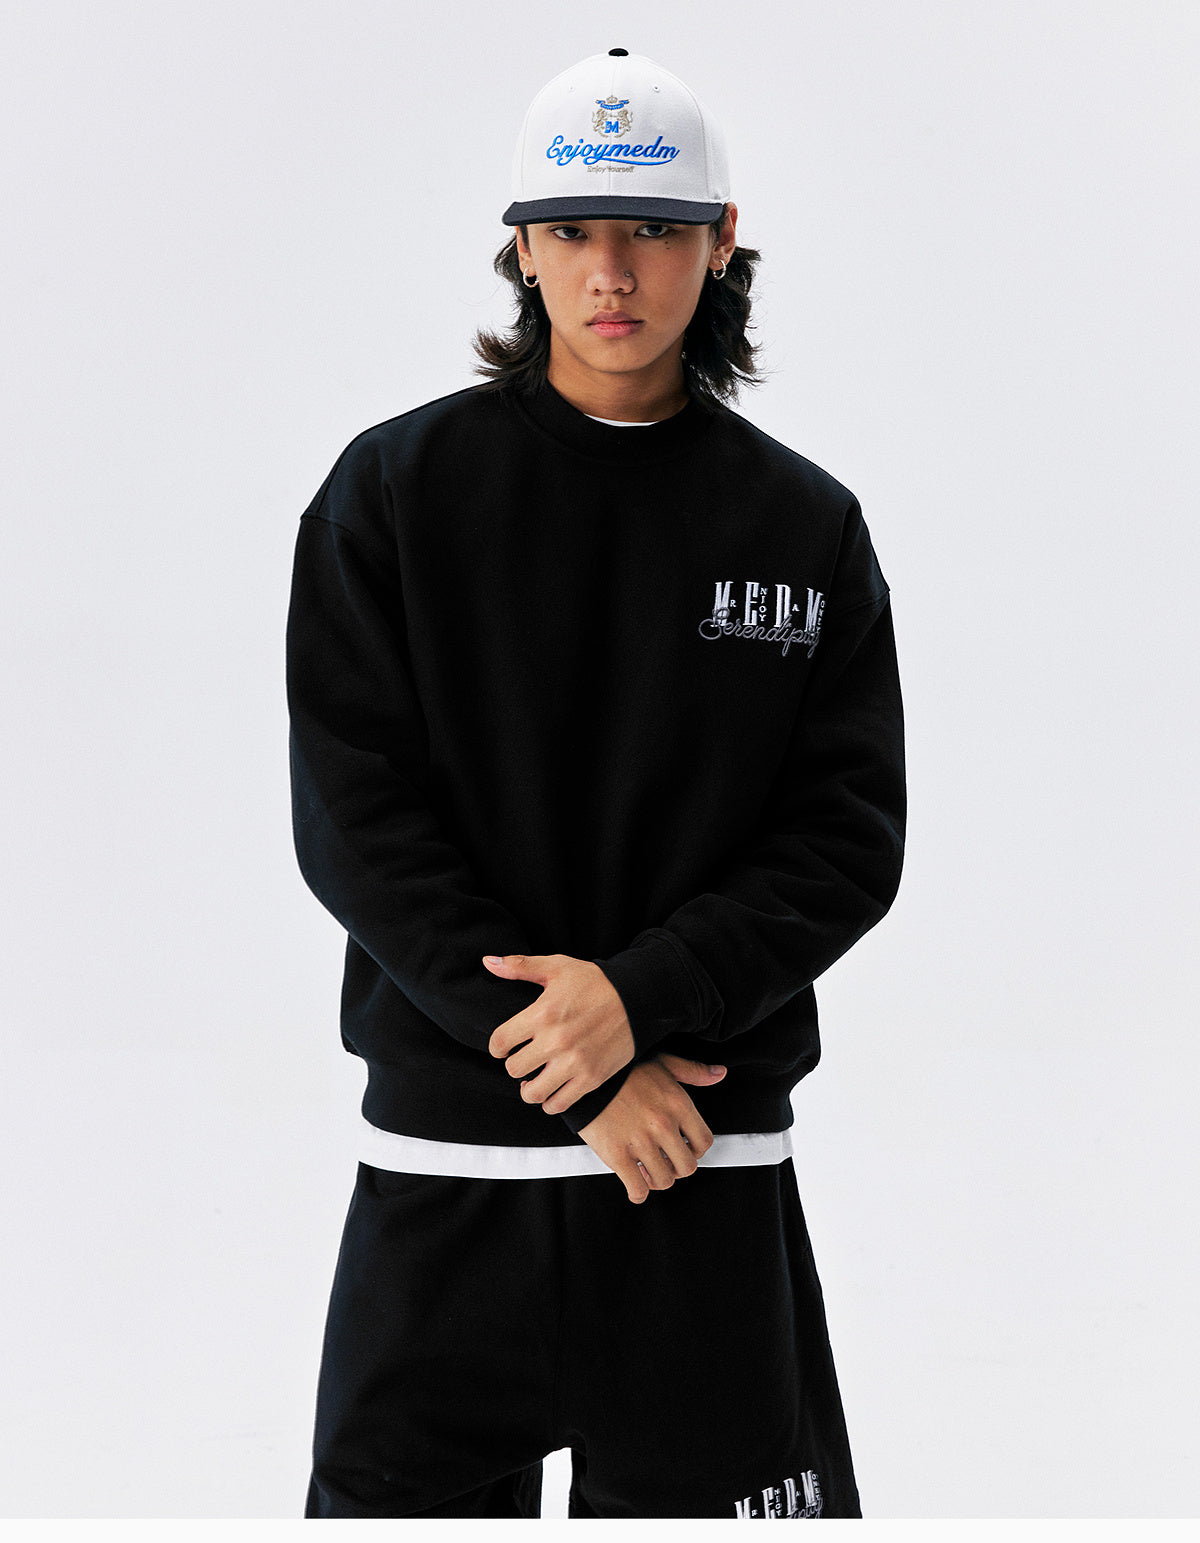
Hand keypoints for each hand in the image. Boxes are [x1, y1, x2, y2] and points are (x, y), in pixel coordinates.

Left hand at [484, 953, 635, 1114]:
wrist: (638, 998)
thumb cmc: (595, 982)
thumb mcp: (557, 966)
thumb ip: (519, 966)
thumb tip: (488, 962)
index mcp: (542, 1013)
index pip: (500, 1042)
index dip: (496, 1046)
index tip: (504, 1046)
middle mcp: (556, 1041)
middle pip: (514, 1069)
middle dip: (514, 1064)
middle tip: (523, 1058)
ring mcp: (574, 1063)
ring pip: (532, 1093)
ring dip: (529, 1088)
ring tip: (534, 1078)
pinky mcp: (591, 1078)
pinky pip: (559, 1104)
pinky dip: (550, 1101)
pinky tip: (552, 1088)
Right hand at [575, 1053, 727, 1203]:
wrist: (586, 1074)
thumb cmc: (624, 1070)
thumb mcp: (663, 1062)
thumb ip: (692, 1071)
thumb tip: (718, 1074)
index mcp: (678, 1104)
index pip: (704, 1142)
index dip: (695, 1150)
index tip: (684, 1149)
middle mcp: (663, 1124)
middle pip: (687, 1167)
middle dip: (677, 1168)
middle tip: (665, 1162)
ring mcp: (641, 1142)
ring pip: (664, 1180)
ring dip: (656, 1179)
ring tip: (646, 1169)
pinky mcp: (618, 1156)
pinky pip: (638, 1189)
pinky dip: (638, 1192)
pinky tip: (634, 1182)